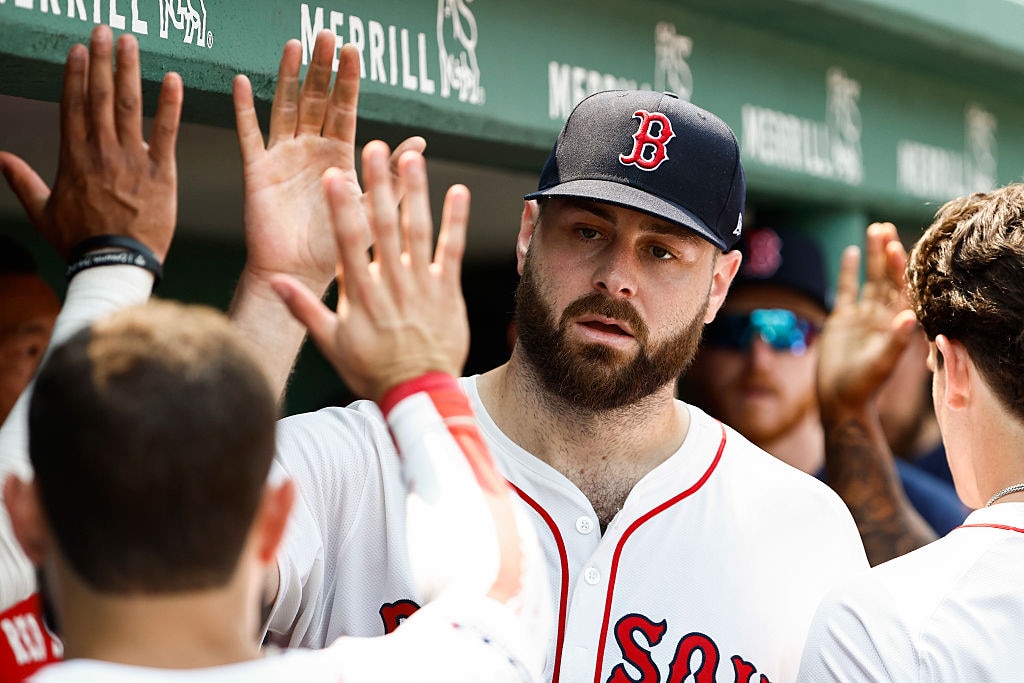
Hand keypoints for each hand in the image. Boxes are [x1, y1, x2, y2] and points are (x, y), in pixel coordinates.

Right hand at [0, 25, 181, 261]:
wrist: (115, 264)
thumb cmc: (80, 241)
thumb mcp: (44, 211)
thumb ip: (22, 180)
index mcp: (73, 157)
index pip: (73, 105)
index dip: (76, 74)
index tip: (79, 49)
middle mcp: (101, 151)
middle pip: (99, 96)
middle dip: (101, 60)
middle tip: (104, 30)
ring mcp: (132, 160)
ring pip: (129, 106)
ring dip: (130, 70)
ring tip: (130, 42)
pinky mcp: (161, 172)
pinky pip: (168, 132)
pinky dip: (171, 104)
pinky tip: (174, 79)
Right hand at [234, 29, 425, 293]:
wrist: (302, 272)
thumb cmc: (339, 245)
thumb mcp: (373, 208)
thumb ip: (392, 176)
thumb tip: (420, 143)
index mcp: (339, 155)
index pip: (345, 109)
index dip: (349, 81)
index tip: (354, 50)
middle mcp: (310, 149)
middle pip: (315, 100)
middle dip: (321, 68)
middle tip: (326, 34)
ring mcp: (283, 157)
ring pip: (285, 107)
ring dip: (288, 77)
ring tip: (294, 46)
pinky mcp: (258, 171)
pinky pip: (250, 135)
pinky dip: (244, 110)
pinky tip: (241, 83)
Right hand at [270, 143, 468, 402]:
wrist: (418, 392)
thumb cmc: (372, 369)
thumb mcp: (331, 343)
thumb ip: (304, 309)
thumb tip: (276, 281)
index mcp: (361, 293)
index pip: (348, 243)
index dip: (342, 208)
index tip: (335, 177)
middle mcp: (391, 282)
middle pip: (383, 226)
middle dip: (377, 185)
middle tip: (373, 148)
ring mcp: (421, 284)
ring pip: (418, 230)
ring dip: (416, 192)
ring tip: (412, 158)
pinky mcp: (447, 289)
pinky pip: (452, 249)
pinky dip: (456, 220)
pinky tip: (458, 191)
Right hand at [817, 222, 918, 414]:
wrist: (840, 400)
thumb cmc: (864, 386)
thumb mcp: (881, 364)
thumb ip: (896, 341)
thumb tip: (908, 316)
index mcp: (896, 325)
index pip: (901, 290)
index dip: (900, 268)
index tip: (896, 247)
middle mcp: (881, 316)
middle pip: (886, 278)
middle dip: (887, 254)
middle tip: (885, 229)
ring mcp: (862, 316)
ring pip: (869, 279)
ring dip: (872, 256)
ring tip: (874, 230)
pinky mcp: (842, 320)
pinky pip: (846, 290)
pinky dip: (848, 272)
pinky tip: (851, 252)